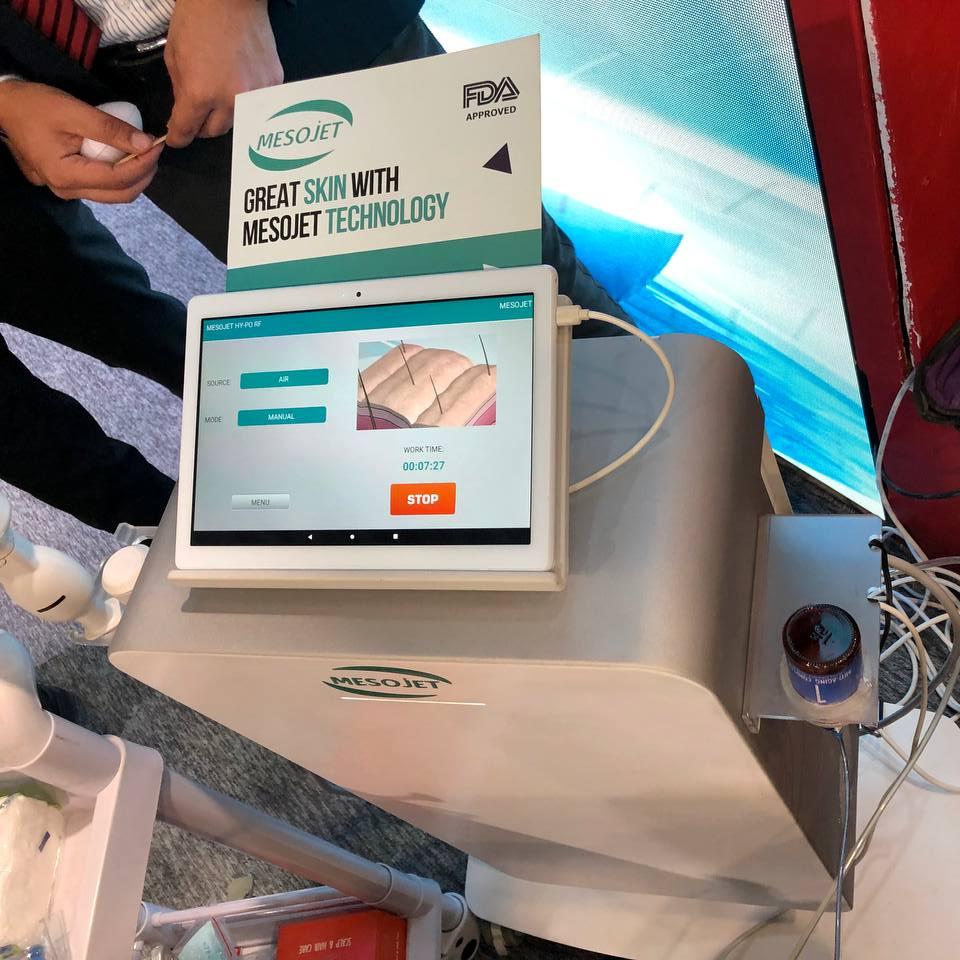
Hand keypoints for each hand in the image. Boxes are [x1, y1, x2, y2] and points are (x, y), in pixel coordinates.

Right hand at [0, 81, 161, 202]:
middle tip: (154, 151)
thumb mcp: (73, 112)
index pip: (119, 179)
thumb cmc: (36, 106)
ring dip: (134, 176)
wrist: (7, 108)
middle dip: (144, 174)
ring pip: (114, 194)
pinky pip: (103, 188)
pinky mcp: (69, 185)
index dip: (144, 164)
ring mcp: (67, 191)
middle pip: (121, 194)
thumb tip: (146, 143)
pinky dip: (120, 175)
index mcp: (67, 176)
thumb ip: (110, 129)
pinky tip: (126, 157)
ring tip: (143, 153)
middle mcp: (68, 191)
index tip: (158, 145)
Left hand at [164, 0, 282, 147]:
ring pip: (237, 122)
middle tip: (198, 114)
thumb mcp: (173, 55)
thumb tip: (184, 111)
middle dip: (202, 126)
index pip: (187, 131)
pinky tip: (239, 83)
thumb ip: (180, 90)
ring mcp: (255, 94)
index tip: (177, 139)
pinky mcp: (272, 85)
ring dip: (225, 116)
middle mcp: (230, 101)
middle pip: (214, 132)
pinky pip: (257, 105)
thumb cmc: (198, 19)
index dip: (178, 137)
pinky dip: (247, 101)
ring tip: (220, 98)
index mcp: (200, 93)